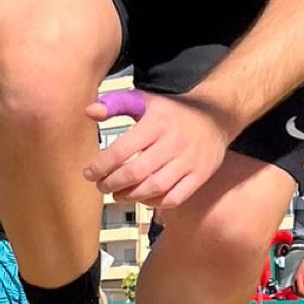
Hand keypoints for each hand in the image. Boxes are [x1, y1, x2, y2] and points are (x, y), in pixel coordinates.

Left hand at [85, 89, 235, 208]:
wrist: (215, 116)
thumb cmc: (171, 112)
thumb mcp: (145, 100)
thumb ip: (116, 103)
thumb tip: (89, 111)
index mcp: (157, 122)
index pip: (123, 149)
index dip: (102, 165)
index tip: (89, 173)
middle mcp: (174, 142)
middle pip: (136, 172)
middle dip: (112, 183)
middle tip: (101, 186)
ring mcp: (189, 161)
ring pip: (155, 187)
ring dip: (130, 196)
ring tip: (117, 194)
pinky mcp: (200, 175)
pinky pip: (175, 197)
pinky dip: (155, 202)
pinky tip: (142, 198)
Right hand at [279, 246, 303, 297]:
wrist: (298, 253)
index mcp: (298, 276)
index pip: (300, 290)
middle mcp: (292, 278)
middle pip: (295, 291)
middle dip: (301, 296)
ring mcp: (289, 277)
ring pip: (292, 289)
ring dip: (298, 293)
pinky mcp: (288, 276)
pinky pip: (290, 285)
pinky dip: (295, 289)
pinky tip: (300, 288)